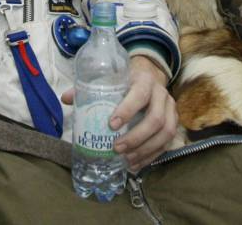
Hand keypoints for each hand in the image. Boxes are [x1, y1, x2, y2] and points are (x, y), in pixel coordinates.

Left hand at [62, 56, 176, 170]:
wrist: (148, 77)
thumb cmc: (125, 81)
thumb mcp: (110, 79)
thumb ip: (88, 88)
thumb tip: (66, 99)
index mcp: (144, 80)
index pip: (140, 94)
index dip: (128, 110)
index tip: (111, 124)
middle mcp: (162, 93)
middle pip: (156, 118)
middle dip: (136, 137)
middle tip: (117, 148)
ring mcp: (171, 109)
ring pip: (166, 133)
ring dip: (146, 150)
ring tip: (126, 160)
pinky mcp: (174, 122)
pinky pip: (167, 143)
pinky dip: (151, 156)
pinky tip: (136, 164)